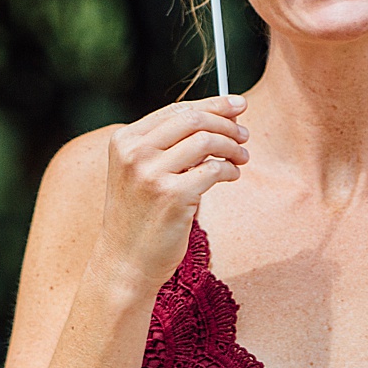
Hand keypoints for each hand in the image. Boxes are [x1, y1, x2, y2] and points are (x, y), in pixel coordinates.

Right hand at [95, 96, 248, 292]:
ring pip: (207, 141)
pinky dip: (229, 170)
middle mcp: (134, 154)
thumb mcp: (140, 172)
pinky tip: (231, 176)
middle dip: (227, 123)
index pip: (176, 110)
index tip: (239, 105)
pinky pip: (214, 170)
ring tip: (241, 158)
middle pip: (194, 120)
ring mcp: (151, 175)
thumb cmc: (139, 216)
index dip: (213, 105)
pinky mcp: (172, 197)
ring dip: (232, 147)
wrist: (125, 262)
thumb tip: (220, 114)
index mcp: (123, 141)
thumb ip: (168, 144)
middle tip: (244, 135)